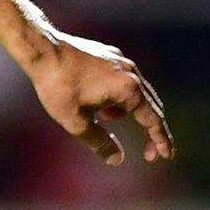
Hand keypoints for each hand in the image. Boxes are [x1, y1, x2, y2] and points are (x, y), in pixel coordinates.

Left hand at [28, 29, 174, 165]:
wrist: (42, 50)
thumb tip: (117, 159)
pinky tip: (95, 102)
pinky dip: (117, 97)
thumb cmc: (58, 86)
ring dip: (126, 112)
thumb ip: (99, 142)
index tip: (166, 156)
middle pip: (151, 106)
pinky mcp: (110, 55)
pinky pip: (122, 81)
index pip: (153, 119)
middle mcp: (131, 72)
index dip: (160, 140)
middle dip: (151, 130)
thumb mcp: (76, 121)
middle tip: (149, 153)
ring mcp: (122, 61)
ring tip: (101, 118)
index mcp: (128, 89)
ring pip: (135, 93)